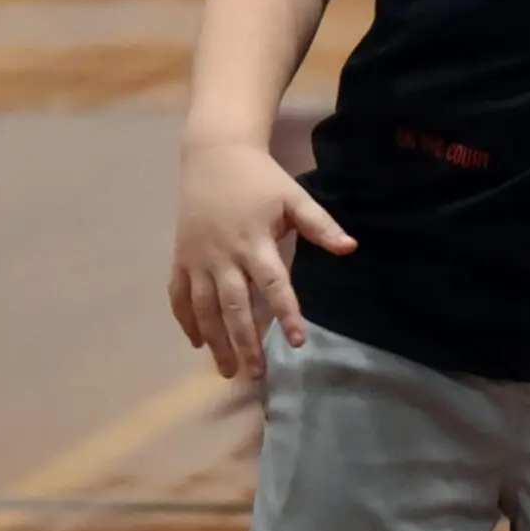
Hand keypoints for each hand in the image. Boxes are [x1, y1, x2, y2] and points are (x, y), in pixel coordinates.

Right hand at [169, 141, 354, 380]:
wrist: (212, 156)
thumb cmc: (259, 180)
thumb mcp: (293, 197)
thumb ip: (320, 225)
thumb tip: (350, 247)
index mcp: (255, 242)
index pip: (274, 284)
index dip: (286, 313)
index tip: (298, 341)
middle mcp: (224, 256)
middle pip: (234, 306)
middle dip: (245, 342)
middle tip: (255, 374)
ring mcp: (198, 259)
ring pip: (204, 308)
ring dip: (215, 341)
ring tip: (227, 369)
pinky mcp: (180, 258)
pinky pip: (179, 296)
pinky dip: (185, 320)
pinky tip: (195, 343)